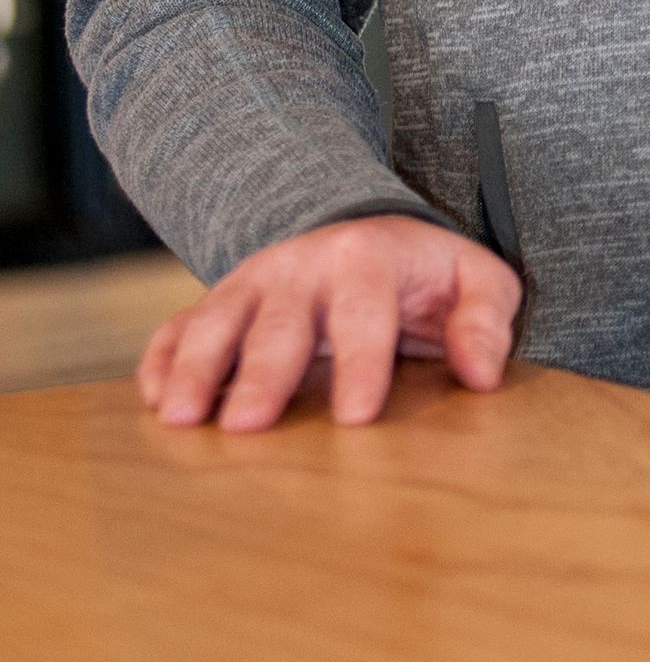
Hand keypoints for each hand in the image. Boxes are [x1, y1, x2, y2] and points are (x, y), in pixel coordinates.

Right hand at [137, 215, 521, 432]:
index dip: (361, 363)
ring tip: (176, 420)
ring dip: (194, 368)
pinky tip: (151, 399)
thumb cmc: (425, 275)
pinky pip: (178, 327)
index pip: (365, 313)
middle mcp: (303, 266)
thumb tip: (484, 374)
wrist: (366, 233)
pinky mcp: (220, 303)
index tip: (356, 417)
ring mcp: (253, 282)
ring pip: (217, 321)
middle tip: (246, 428)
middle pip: (280, 323)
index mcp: (368, 259)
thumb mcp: (475, 280)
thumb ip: (486, 320)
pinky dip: (160, 359)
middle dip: (262, 374)